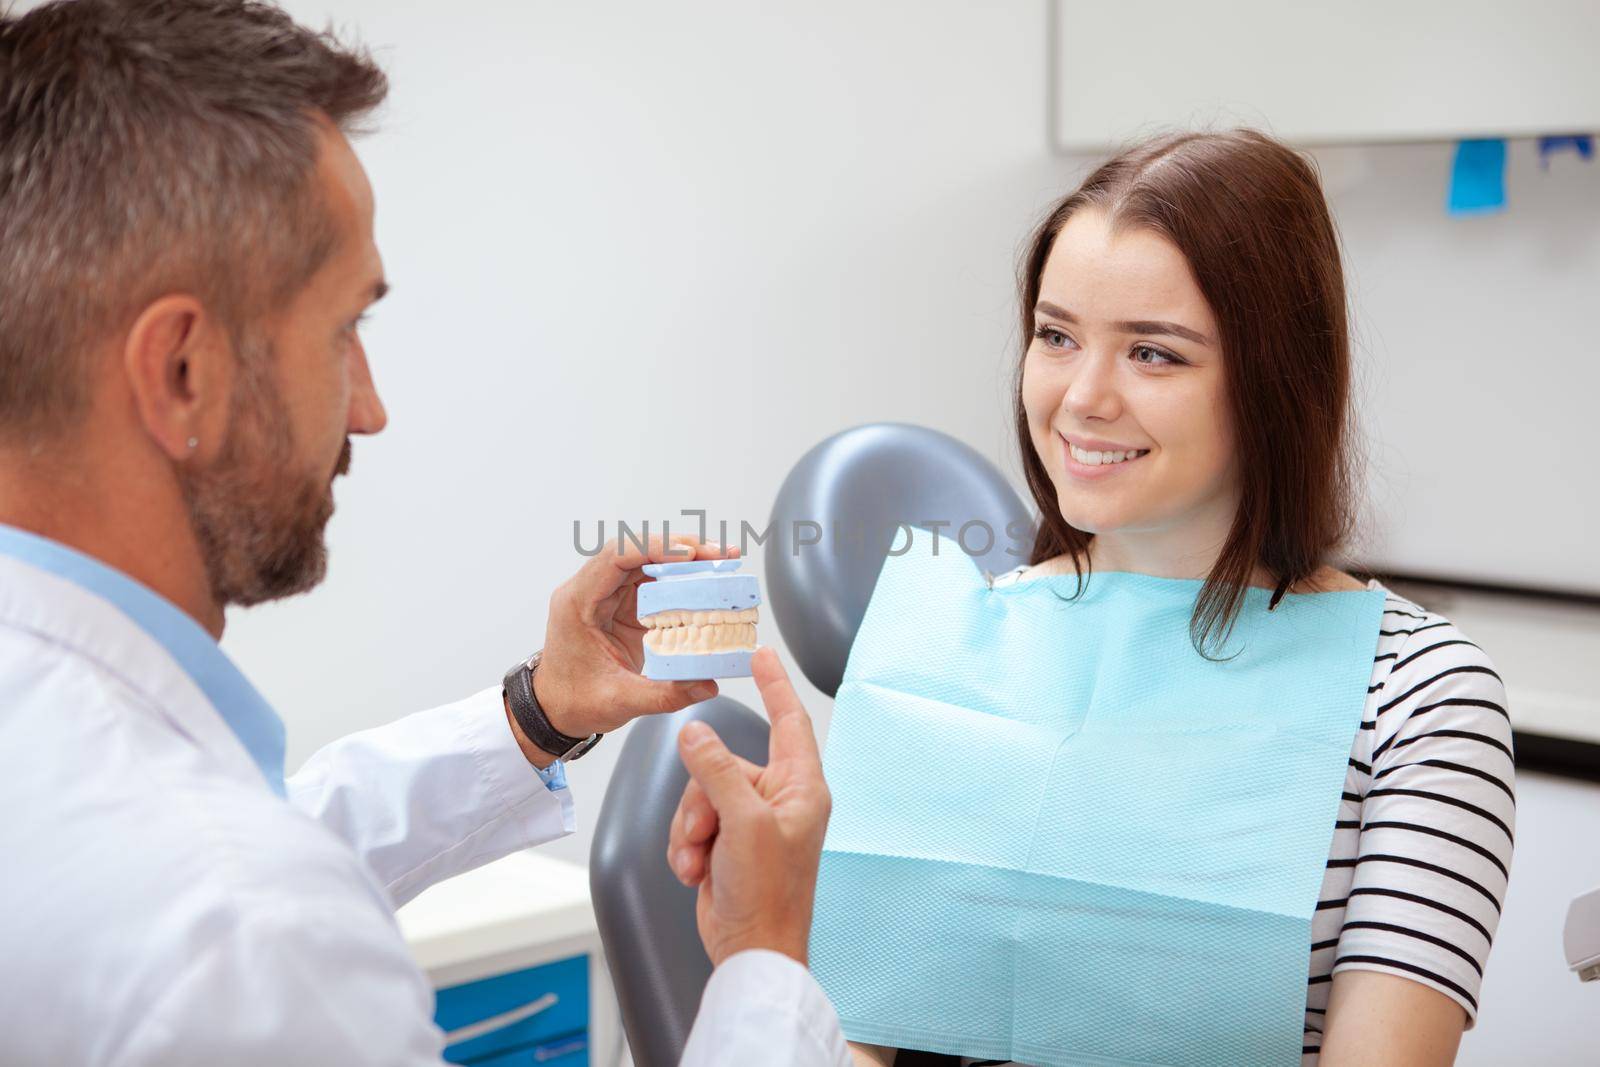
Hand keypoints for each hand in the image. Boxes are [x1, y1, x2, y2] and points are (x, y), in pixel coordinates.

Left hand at [529, 534, 735, 741]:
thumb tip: (707, 684)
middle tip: (719, 554)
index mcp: (578, 602)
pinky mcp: (623, 606)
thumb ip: (664, 694)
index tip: (690, 553)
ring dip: (685, 560)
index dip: (654, 548)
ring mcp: (608, 596)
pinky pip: (653, 582)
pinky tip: (707, 581)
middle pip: (637, 551)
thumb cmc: (574, 702)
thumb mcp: (619, 701)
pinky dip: (681, 579)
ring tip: (721, 562)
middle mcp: (591, 590)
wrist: (555, 710)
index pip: (615, 557)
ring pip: (648, 562)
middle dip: (680, 548)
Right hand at [667, 647, 831, 966]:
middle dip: (702, 797)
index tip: (763, 654)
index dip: (776, 685)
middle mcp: (779, 800)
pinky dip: (688, 845)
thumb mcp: (742, 823)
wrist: (751, 950)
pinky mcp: (728, 843)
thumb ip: (717, 771)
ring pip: (701, 793)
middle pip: (724, 763)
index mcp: (801, 788)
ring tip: (702, 858)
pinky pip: (694, 822)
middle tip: (708, 831)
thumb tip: (696, 732)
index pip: (789, 721)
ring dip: (692, 827)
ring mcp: (752, 822)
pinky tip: (697, 870)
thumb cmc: (768, 894)